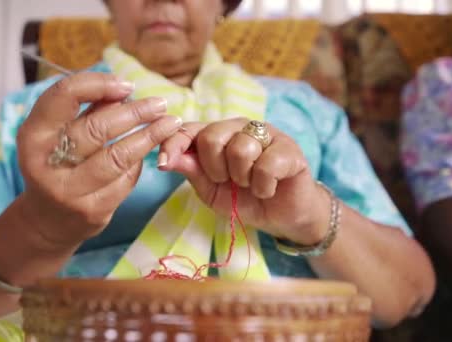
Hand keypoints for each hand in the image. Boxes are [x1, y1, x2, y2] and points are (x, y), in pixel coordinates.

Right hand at [16, 73, 181, 249]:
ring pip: (117, 156)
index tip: (126, 85)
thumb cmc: (58, 164)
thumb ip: (86, 110)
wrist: (49, 221)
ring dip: (149, 136)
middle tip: (160, 104)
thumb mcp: (58, 134)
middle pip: (97, 127)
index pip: (64, 96)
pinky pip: (125, 179)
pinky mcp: (92, 211)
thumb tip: (123, 89)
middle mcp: (46, 164)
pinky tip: (148, 152)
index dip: (98, 84)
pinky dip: (139, 162)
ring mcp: (69, 191)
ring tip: (170, 124)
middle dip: (135, 112)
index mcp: (33, 135)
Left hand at [159, 118, 329, 244]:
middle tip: (227, 181)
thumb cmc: (244, 200)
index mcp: (217, 134)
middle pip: (212, 136)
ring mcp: (267, 134)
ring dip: (241, 178)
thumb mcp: (210, 190)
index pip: (188, 128)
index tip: (162, 163)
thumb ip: (191, 171)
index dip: (173, 144)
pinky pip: (266, 165)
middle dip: (214, 168)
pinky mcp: (289, 149)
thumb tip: (165, 158)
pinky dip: (263, 186)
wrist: (281, 218)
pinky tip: (268, 189)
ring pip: (240, 148)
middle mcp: (240, 127)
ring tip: (250, 185)